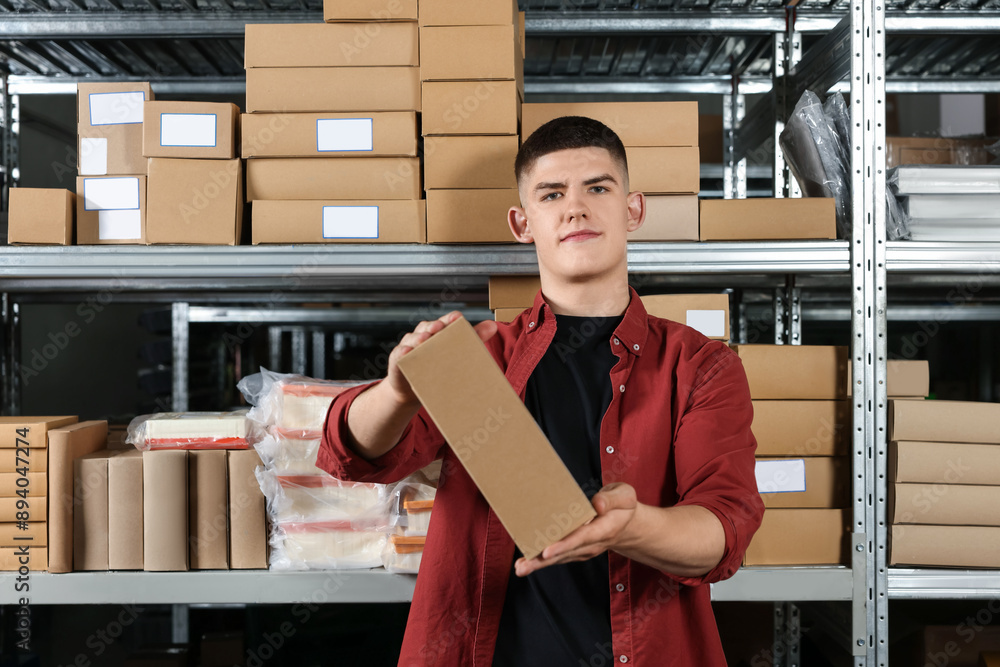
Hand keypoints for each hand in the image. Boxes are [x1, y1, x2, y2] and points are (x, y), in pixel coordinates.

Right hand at [383, 311, 497, 406]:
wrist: (415, 389)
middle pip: (428, 327)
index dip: (450, 319)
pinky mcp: (398, 359)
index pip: (445, 322)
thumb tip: (493, 325)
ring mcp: (409, 346)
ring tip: (425, 340)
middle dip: (434, 327)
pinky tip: (408, 353)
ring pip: (413, 338)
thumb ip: (474, 339)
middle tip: (439, 328)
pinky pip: (399, 354)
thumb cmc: (439, 367)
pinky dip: (403, 352)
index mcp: (438, 332)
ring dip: (418, 338)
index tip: (457, 318)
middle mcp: (423, 335)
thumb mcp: (456, 354)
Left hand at [514, 482, 638, 576]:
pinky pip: (558, 556)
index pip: (581, 538)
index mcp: (603, 530)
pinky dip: (542, 561)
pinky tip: (525, 563)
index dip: (564, 545)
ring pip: (559, 558)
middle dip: (543, 560)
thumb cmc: (623, 507)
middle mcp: (591, 544)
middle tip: (522, 566)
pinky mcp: (576, 550)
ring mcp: (583, 550)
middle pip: (565, 553)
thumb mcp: (624, 496)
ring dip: (538, 563)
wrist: (628, 526)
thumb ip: (611, 499)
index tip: (547, 551)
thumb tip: (596, 505)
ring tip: (520, 567)